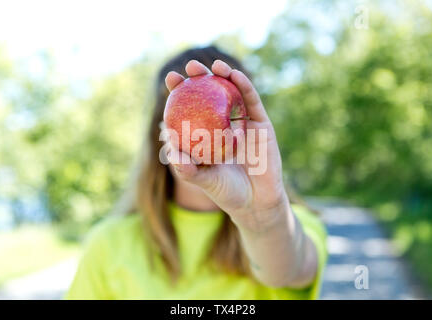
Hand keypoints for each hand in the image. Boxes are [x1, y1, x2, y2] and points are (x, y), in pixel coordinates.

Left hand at [165, 60, 288, 231]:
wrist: (257, 202)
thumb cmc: (227, 192)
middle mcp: (224, 125)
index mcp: (207, 134)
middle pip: (211, 95)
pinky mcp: (262, 124)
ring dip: (224, 75)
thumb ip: (186, 168)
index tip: (170, 79)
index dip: (180, 92)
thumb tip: (169, 148)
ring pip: (233, 93)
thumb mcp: (203, 180)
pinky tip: (234, 76)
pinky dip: (244, 87)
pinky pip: (252, 102)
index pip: (191, 108)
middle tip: (190, 68)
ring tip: (214, 65)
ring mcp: (243, 123)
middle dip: (200, 78)